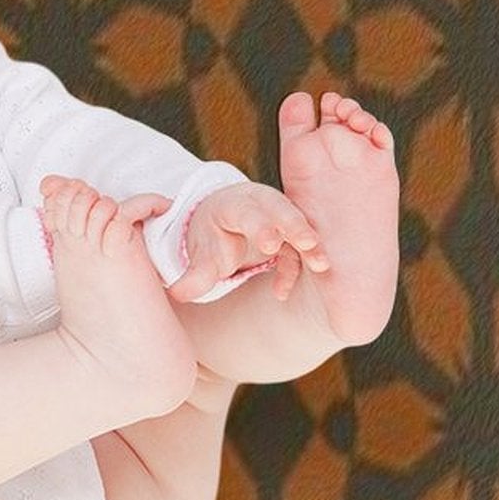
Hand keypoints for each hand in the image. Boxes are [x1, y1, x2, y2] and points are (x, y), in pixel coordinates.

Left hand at [167, 182, 328, 304]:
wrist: (222, 221)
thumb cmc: (212, 236)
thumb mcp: (202, 253)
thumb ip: (194, 275)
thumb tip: (177, 294)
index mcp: (233, 205)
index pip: (248, 212)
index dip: (260, 226)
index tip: (270, 244)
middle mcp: (260, 205)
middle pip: (281, 210)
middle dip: (295, 227)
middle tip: (308, 243)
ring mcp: (279, 216)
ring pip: (298, 226)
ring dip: (310, 245)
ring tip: (321, 265)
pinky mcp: (291, 232)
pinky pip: (298, 249)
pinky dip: (296, 268)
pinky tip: (280, 293)